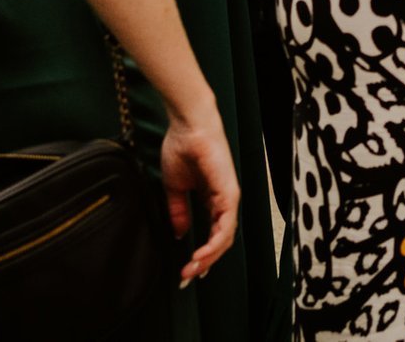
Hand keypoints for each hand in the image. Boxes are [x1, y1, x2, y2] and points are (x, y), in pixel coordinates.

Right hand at [157, 99, 238, 282]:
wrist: (187, 126)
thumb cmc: (182, 149)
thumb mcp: (176, 187)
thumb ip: (179, 211)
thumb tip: (181, 233)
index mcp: (213, 199)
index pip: (213, 234)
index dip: (202, 255)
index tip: (187, 272)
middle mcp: (224, 200)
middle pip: (221, 240)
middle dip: (204, 262)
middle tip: (187, 277)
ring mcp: (229, 196)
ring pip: (225, 236)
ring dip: (209, 257)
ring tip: (193, 270)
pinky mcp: (229, 192)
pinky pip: (225, 224)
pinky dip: (215, 242)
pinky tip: (201, 255)